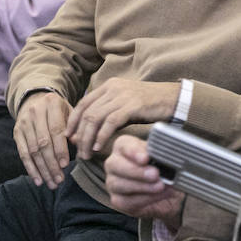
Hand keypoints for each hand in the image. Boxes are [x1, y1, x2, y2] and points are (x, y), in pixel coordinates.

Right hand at [14, 90, 72, 187]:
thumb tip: (80, 144)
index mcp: (51, 103)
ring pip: (33, 150)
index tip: (66, 165)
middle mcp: (35, 111)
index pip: (56, 130)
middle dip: (52, 164)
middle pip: (43, 142)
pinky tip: (38, 180)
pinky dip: (31, 169)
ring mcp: (24, 122)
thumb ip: (75, 127)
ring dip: (42, 170)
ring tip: (52, 183)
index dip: (60, 149)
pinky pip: (23, 153)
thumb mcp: (70, 112)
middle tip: (60, 180)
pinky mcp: (17, 132)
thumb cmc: (60, 110)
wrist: (36, 99)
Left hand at [65, 78, 179, 159]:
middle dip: (80, 134)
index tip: (69, 137)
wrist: (172, 99)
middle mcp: (113, 88)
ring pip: (95, 118)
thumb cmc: (148, 105)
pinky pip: (111, 122)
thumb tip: (88, 131)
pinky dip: (102, 136)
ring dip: (88, 138)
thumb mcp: (124, 105)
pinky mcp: (132, 105)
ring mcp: (122, 95)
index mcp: (108, 86)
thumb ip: (107, 113)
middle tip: (79, 151)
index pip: (83, 103)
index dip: (73, 121)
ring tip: (87, 154)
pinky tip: (99, 147)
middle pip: (87, 112)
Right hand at [103, 135, 183, 226]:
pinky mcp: (117, 200)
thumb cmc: (162, 170)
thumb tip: (169, 160)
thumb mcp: (164, 159)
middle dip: (137, 171)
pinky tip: (157, 195)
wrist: (164, 192)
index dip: (134, 152)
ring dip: (142, 186)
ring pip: (119, 184)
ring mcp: (112, 182)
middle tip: (155, 174)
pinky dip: (144, 199)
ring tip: (160, 186)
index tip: (145, 158)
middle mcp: (114, 163)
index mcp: (124, 146)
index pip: (123, 145)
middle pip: (116, 164)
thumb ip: (163, 158)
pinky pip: (126, 201)